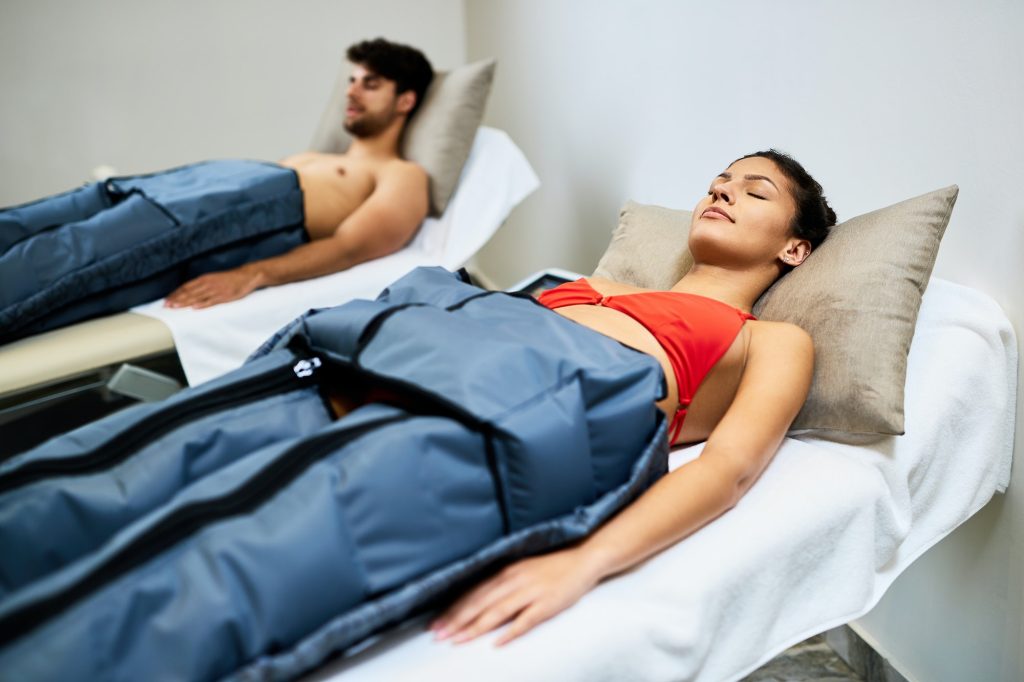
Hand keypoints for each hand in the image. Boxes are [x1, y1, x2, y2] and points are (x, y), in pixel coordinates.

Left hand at [164, 268, 262, 308]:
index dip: (175, 293)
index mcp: (204, 278)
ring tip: (175, 307)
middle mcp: (207, 284)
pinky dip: (202, 305)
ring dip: (185, 302)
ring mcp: (215, 290)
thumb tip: (190, 292)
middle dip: (176, 299)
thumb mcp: (213, 278)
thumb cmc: (229, 279)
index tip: (167, 300)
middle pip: (189, 292)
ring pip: (197, 297)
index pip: (186, 287)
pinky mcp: (224, 297)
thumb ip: (202, 285)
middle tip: (167, 306)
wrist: (246, 276)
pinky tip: (195, 308)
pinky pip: (211, 301)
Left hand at [429, 547, 599, 646]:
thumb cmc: (550, 566)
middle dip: (456, 620)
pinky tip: (497, 643)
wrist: (582, 559)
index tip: (436, 623)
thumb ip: (499, 583)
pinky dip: (510, 632)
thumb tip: (475, 600)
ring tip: (457, 640)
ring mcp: (530, 592)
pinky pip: (526, 620)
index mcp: (505, 571)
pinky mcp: (547, 604)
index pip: (473, 593)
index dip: (453, 609)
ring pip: (497, 612)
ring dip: (475, 627)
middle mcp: (514, 580)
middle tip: (438, 635)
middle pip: (479, 603)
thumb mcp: (520, 568)